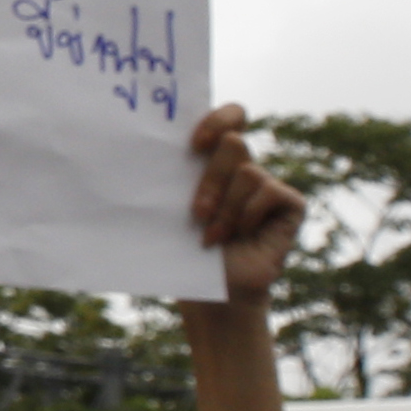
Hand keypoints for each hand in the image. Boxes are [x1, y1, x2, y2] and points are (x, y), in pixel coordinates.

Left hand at [184, 104, 302, 305]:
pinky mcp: (290, 203)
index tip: (194, 144)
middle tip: (196, 212)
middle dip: (210, 179)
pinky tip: (240, 236)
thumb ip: (165, 178)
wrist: (212, 294)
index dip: (218, 119)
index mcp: (213, 162)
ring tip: (213, 235)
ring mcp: (268, 184)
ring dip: (225, 207)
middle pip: (233, 142)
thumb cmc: (183, 252)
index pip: (230, 116)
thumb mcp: (168, 210)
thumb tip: (120, 153)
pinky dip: (248, 215)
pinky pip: (268, 190)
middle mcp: (243, 168)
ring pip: (247, 170)